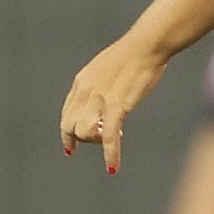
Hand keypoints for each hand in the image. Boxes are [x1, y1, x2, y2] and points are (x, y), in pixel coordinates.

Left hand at [58, 35, 170, 174]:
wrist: (146, 45)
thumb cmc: (133, 56)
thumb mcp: (107, 69)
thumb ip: (100, 85)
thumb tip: (104, 101)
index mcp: (81, 82)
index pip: (66, 114)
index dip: (67, 134)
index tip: (70, 149)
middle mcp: (85, 91)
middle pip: (71, 126)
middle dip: (82, 139)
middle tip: (100, 140)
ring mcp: (99, 98)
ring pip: (85, 133)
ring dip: (97, 142)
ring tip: (113, 139)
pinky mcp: (117, 105)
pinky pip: (109, 137)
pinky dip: (110, 155)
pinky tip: (113, 168)